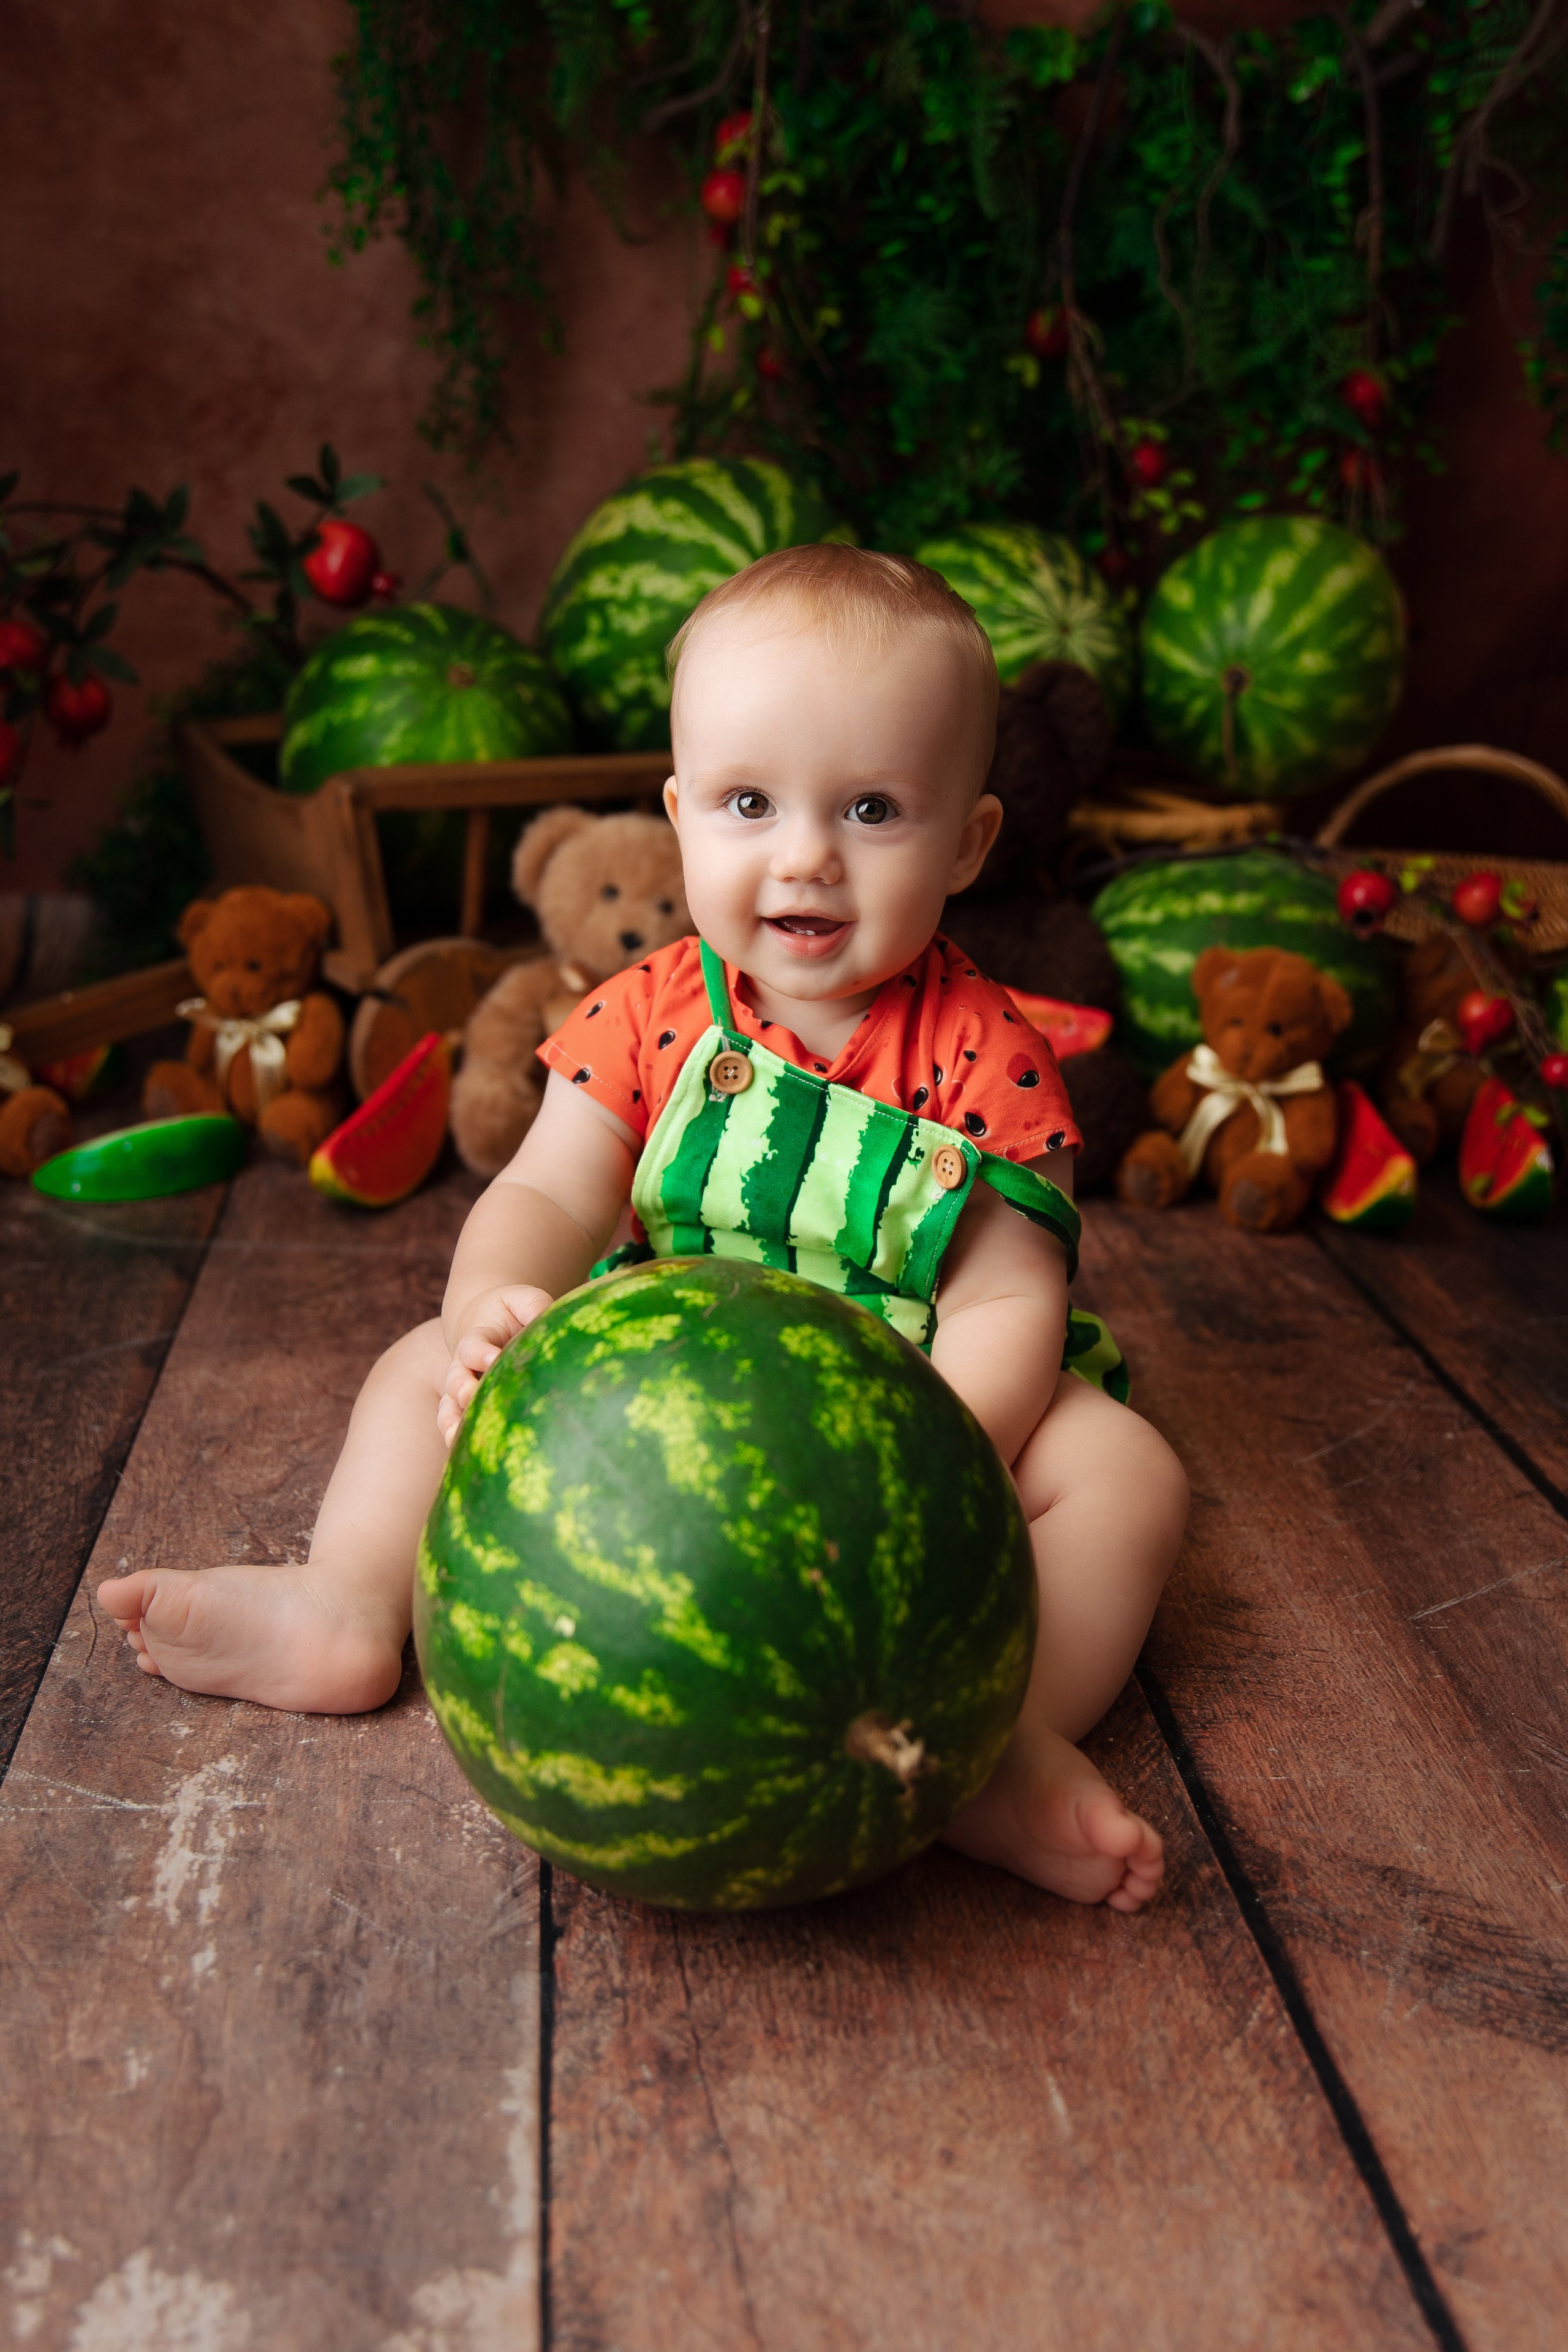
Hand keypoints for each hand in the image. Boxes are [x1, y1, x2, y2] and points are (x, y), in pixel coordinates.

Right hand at [437, 1285, 552, 1449]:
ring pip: (449, 1406)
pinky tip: (460, 1454)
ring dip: (452, 1420)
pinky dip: (455, 1437)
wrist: (490, 1324)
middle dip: (462, 1387)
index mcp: (478, 1336)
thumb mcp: (523, 1299)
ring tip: (456, 1437)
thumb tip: (547, 1320)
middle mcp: (463, 1365)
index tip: (493, 1358)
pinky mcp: (465, 1407)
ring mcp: (461, 1388)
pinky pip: (454, 1424)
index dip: (480, 1352)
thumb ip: (533, 1305)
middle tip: (470, 1394)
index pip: (474, 1344)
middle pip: (455, 1377)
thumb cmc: (513, 1313)